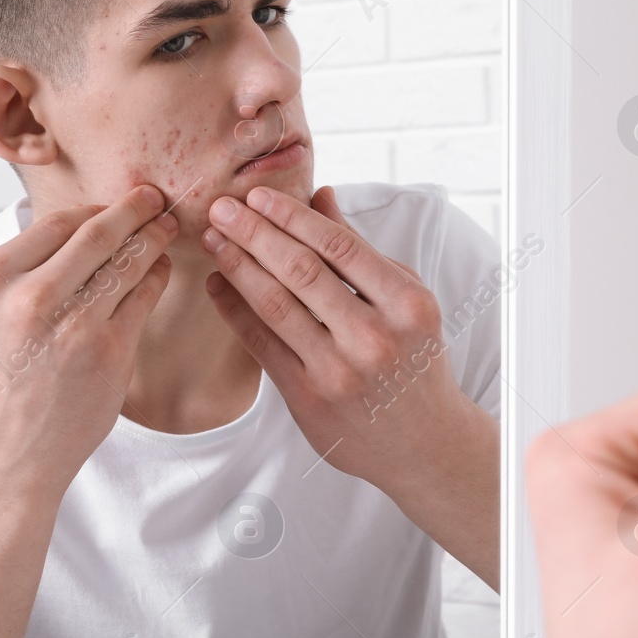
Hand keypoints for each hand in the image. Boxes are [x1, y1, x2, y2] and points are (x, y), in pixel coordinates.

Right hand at [0, 185, 174, 496]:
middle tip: (152, 197)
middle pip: (97, 232)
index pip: (56, 222)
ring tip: (165, 227)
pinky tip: (160, 268)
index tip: (113, 203)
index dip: (94, 209)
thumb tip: (72, 230)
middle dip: (132, 209)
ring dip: (153, 237)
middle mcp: (30, 295)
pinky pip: (144, 294)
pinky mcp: (110, 349)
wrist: (5, 454)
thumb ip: (22, 274)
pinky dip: (156, 275)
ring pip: (127, 259)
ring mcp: (74, 322)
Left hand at [200, 185, 478, 493]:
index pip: (340, 246)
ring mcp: (341, 371)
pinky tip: (219, 286)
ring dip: (237, 266)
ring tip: (214, 239)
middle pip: (302, 270)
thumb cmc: (414, 360)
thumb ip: (361, 253)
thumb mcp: (405, 302)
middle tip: (221, 207)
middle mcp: (375, 337)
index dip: (292, 216)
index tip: (259, 196)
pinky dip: (235, 311)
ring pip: (276, 305)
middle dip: (255, 232)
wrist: (423, 442)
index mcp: (407, 304)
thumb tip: (321, 196)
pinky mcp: (311, 399)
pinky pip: (263, 344)